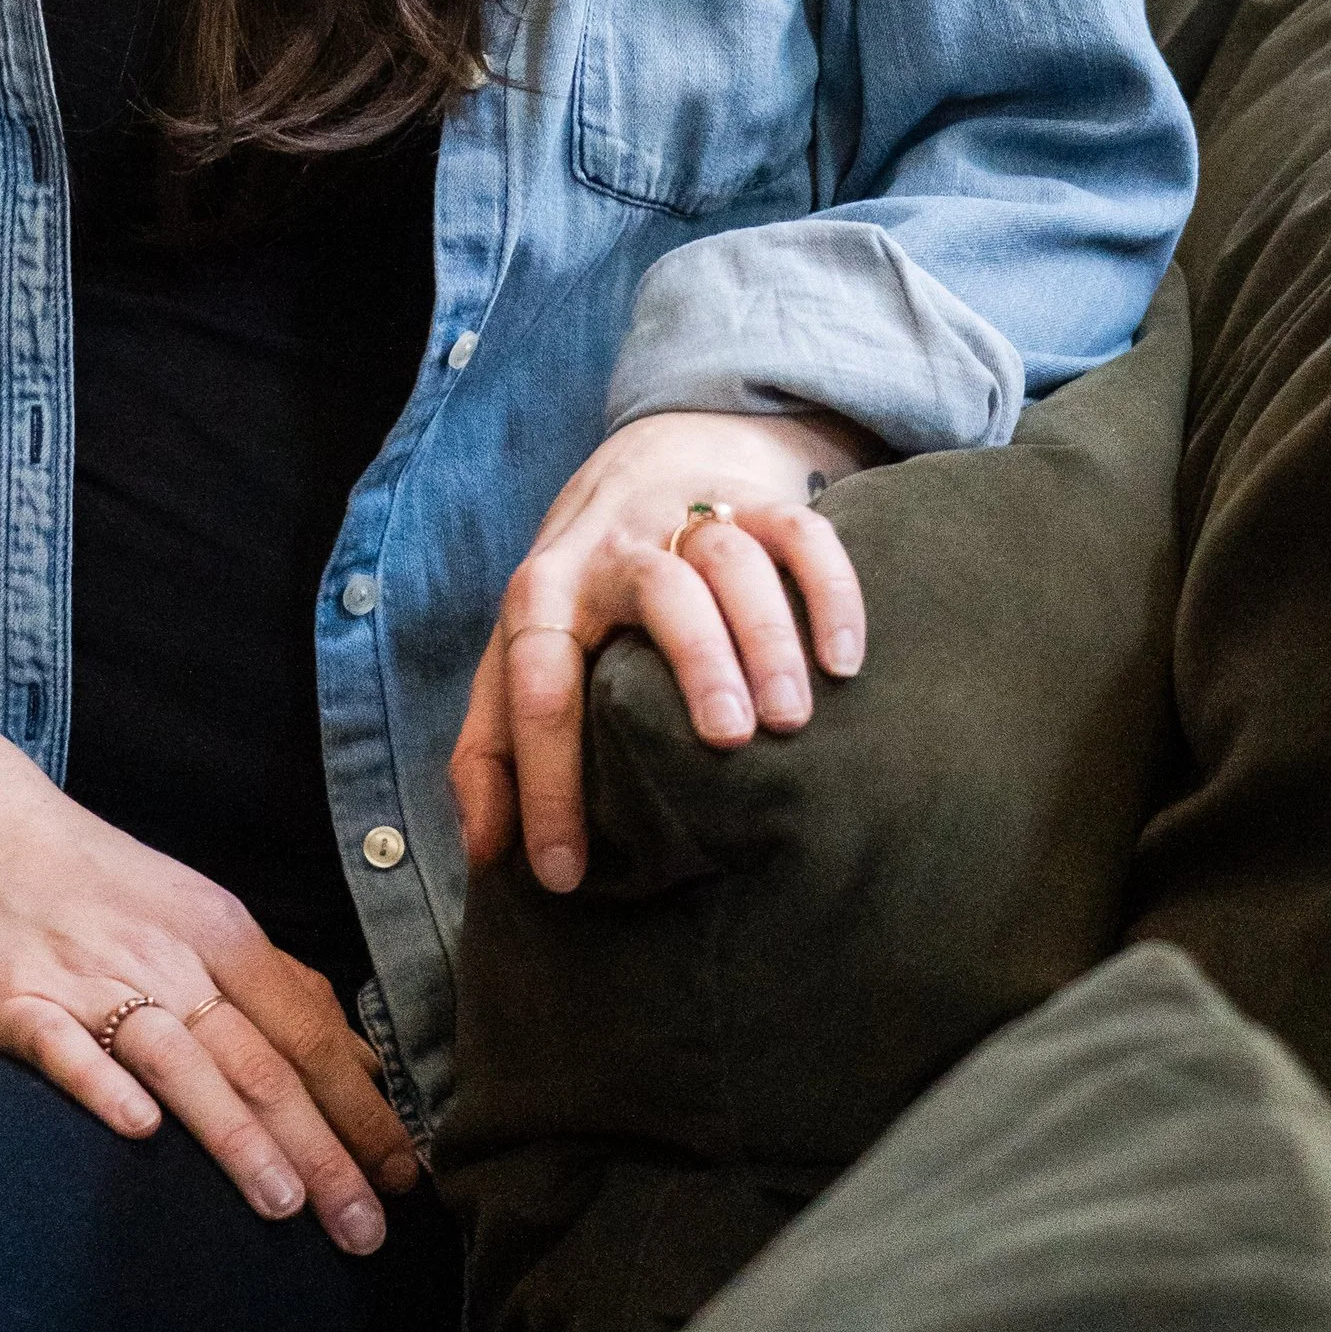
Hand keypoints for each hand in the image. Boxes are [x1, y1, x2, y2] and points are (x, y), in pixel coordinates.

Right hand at [0, 666, 417, 1253]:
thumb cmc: (105, 886)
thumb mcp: (202, 916)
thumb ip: (274, 987)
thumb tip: (359, 1062)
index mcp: (221, 934)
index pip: (306, 1029)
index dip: (360, 1105)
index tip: (404, 1176)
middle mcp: (167, 957)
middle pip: (257, 1060)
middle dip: (319, 1150)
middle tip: (363, 1230)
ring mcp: (91, 980)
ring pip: (178, 1062)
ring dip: (233, 1134)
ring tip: (281, 1206)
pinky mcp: (16, 1002)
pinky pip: (64, 1050)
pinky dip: (103, 1088)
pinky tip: (138, 1131)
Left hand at [449, 407, 872, 895]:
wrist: (648, 458)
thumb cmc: (582, 593)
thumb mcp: (519, 655)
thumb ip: (489, 748)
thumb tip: (485, 851)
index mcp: (545, 593)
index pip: (538, 684)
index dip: (545, 782)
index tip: (566, 873)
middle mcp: (617, 549)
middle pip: (658, 590)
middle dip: (696, 661)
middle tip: (730, 740)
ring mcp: (693, 517)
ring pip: (734, 558)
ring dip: (767, 633)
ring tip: (791, 718)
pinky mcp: (760, 502)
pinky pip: (801, 532)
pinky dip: (829, 591)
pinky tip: (845, 662)